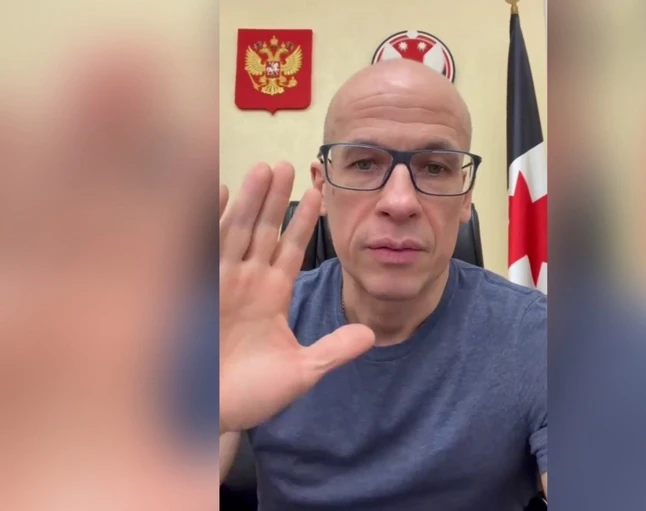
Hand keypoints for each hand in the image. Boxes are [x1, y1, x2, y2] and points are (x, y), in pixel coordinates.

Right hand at [219, 162, 373, 433]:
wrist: (209, 418)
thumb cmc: (251, 396)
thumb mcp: (300, 372)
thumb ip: (333, 351)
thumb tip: (371, 335)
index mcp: (273, 296)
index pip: (292, 250)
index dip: (304, 222)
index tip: (318, 194)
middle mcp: (246, 282)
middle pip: (264, 231)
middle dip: (277, 199)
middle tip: (289, 165)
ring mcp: (219, 283)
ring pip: (238, 232)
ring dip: (251, 201)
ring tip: (265, 169)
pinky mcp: (195, 291)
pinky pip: (202, 249)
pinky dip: (209, 220)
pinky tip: (219, 192)